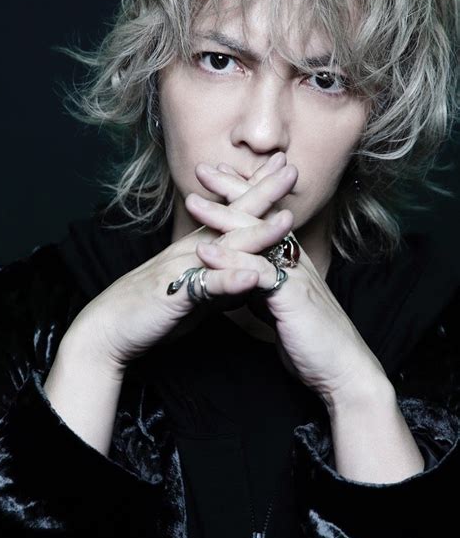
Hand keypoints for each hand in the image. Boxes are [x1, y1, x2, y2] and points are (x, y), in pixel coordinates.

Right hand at [59, 153, 294, 374]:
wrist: (109, 329)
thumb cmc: (152, 310)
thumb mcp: (195, 293)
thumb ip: (222, 282)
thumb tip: (250, 276)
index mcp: (199, 248)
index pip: (233, 212)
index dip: (258, 189)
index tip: (283, 167)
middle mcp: (192, 251)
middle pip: (233, 217)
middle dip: (263, 192)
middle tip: (291, 167)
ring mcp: (182, 270)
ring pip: (225, 247)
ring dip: (256, 233)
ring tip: (286, 220)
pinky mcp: (174, 295)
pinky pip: (205, 287)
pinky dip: (229, 282)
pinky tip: (251, 277)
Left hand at [188, 156, 388, 407]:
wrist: (342, 370)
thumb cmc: (312, 341)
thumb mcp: (281, 307)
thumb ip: (263, 287)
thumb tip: (244, 278)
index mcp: (290, 260)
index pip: (263, 218)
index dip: (242, 195)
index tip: (218, 175)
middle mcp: (294, 259)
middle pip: (259, 214)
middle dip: (231, 189)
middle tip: (203, 167)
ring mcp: (294, 274)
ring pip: (256, 237)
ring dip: (222, 217)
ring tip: (193, 202)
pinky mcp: (292, 295)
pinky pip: (256, 271)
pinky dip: (229, 260)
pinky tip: (206, 251)